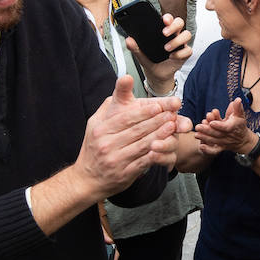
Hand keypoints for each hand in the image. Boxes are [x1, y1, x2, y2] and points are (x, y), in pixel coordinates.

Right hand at [77, 76, 185, 192]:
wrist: (87, 179)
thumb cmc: (94, 148)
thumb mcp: (95, 123)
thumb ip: (111, 105)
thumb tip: (125, 80)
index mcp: (101, 129)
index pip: (126, 118)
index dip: (144, 111)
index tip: (159, 105)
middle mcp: (107, 144)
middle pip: (137, 130)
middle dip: (157, 120)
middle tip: (172, 113)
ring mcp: (116, 160)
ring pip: (142, 144)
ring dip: (160, 135)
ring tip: (173, 126)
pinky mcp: (124, 173)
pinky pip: (143, 161)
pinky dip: (156, 153)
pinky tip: (165, 146)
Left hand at [127, 13, 190, 93]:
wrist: (157, 75)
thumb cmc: (151, 61)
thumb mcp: (141, 55)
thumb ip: (135, 48)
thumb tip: (129, 40)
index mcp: (163, 31)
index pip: (168, 19)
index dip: (168, 18)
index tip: (163, 20)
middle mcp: (173, 35)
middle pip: (180, 22)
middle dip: (174, 26)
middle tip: (164, 33)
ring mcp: (180, 44)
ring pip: (187, 34)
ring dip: (177, 40)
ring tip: (166, 48)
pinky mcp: (185, 53)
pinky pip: (188, 50)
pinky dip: (180, 54)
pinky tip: (172, 57)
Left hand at [193, 99, 254, 155]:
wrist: (243, 140)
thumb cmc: (239, 124)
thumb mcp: (240, 115)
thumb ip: (237, 107)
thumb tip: (238, 99)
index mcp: (233, 127)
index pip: (226, 127)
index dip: (219, 125)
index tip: (212, 122)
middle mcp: (228, 136)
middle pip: (217, 134)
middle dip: (207, 131)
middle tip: (198, 126)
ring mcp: (224, 142)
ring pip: (214, 140)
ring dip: (205, 138)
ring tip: (196, 134)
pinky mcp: (220, 147)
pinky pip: (214, 150)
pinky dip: (208, 150)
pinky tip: (201, 147)